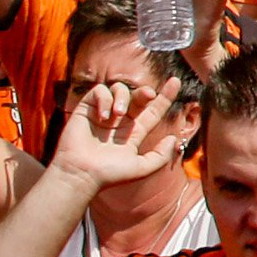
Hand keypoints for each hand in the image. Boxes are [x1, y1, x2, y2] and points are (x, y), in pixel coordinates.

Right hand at [52, 75, 187, 191]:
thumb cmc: (109, 175)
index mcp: (134, 132)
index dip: (165, 96)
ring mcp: (104, 114)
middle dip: (146, 92)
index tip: (175, 81)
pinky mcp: (86, 109)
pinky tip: (103, 115)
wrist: (81, 175)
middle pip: (138, 97)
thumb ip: (161, 155)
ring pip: (119, 89)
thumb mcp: (142, 168)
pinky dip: (104, 98)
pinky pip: (99, 91)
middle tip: (148, 95)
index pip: (153, 110)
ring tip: (118, 115)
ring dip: (123, 97)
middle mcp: (121, 121)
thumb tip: (174, 138)